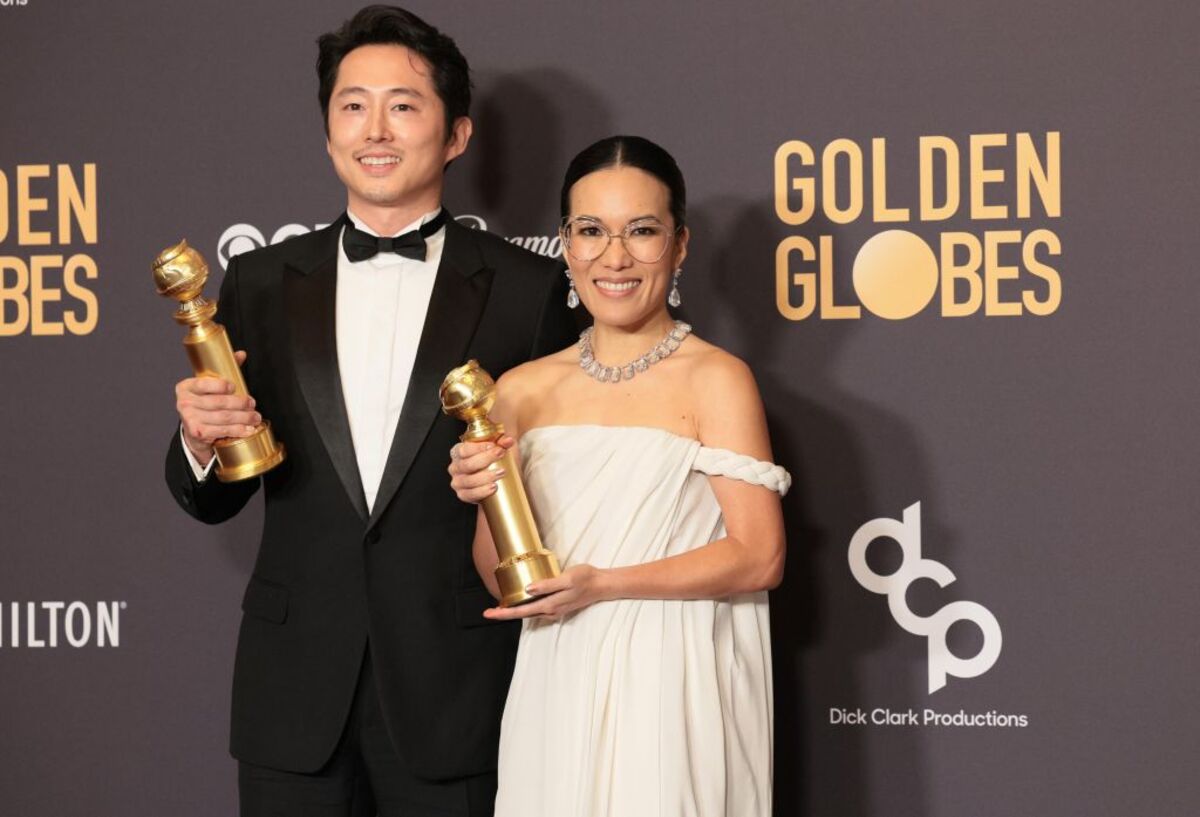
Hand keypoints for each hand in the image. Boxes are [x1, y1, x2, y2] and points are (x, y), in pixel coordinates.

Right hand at [175, 350, 260, 465]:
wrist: (194, 429)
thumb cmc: (205, 403)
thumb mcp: (210, 386)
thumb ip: (224, 370)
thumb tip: (241, 354)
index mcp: (186, 386)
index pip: (203, 383)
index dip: (220, 385)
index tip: (234, 386)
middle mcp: (184, 402)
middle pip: (218, 402)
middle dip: (240, 403)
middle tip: (252, 403)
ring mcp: (189, 419)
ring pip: (223, 417)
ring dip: (243, 418)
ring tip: (255, 417)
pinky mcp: (197, 432)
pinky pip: (222, 431)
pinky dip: (238, 430)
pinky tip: (248, 429)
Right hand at [447, 435, 514, 502]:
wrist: (493, 477)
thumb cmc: (491, 459)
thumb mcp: (495, 447)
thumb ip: (502, 442)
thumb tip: (508, 441)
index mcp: (457, 452)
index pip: (464, 450)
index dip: (478, 448)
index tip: (494, 446)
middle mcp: (455, 467)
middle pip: (467, 464)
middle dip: (486, 459)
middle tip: (501, 455)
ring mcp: (457, 483)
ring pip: (469, 480)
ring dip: (486, 477)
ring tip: (501, 472)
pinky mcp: (463, 495)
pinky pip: (470, 495)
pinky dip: (482, 491)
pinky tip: (493, 487)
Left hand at [482, 564, 610, 621]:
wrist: (602, 585)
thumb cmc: (585, 579)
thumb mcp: (567, 578)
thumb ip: (548, 585)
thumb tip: (528, 589)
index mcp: (550, 605)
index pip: (521, 611)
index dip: (504, 612)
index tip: (489, 613)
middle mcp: (550, 610)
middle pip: (522, 614)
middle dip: (505, 613)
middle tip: (489, 610)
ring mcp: (554, 609)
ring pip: (529, 612)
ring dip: (515, 611)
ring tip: (500, 606)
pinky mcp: (557, 604)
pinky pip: (537, 608)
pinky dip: (526, 606)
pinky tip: (522, 601)